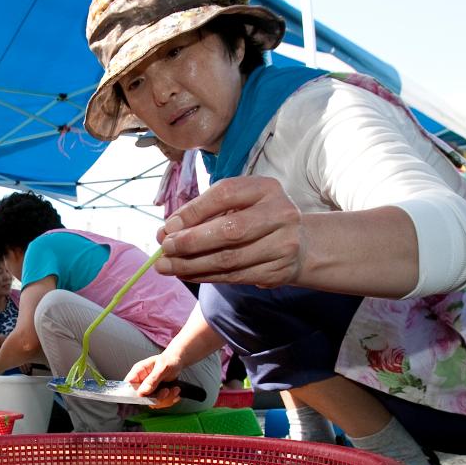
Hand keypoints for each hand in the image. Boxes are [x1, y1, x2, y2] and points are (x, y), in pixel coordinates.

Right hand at [124, 352, 184, 409]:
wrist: (178, 361)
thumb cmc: (169, 360)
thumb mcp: (162, 367)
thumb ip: (152, 379)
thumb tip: (142, 392)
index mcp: (138, 371)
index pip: (128, 385)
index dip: (133, 393)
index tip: (147, 396)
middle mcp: (142, 381)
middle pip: (142, 398)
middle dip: (157, 397)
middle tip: (167, 390)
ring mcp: (149, 389)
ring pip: (153, 402)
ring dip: (166, 399)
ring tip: (175, 389)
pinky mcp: (156, 394)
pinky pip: (161, 403)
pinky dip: (170, 400)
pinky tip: (175, 392)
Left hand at [158, 176, 304, 288]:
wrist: (300, 244)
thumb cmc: (255, 218)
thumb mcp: (235, 205)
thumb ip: (202, 214)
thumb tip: (166, 232)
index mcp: (265, 188)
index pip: (224, 195)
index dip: (193, 211)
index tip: (168, 227)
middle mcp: (280, 214)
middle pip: (230, 230)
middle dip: (191, 242)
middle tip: (165, 249)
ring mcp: (283, 244)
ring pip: (230, 259)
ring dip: (192, 265)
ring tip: (167, 266)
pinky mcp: (278, 270)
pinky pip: (235, 276)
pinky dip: (205, 276)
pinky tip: (187, 274)